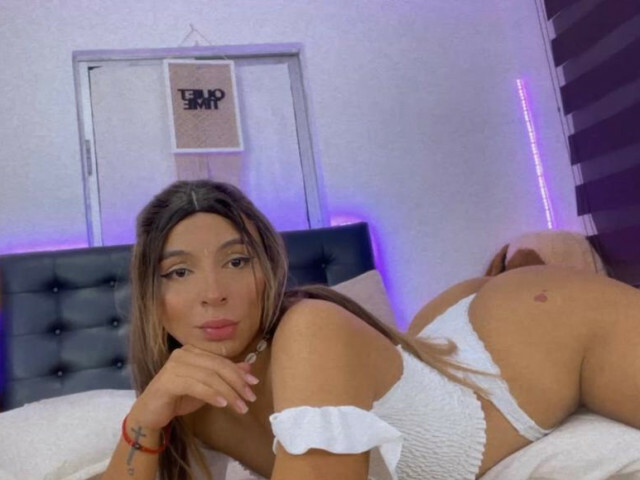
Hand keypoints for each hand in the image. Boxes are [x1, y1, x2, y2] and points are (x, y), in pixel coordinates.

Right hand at [129, 344, 259, 429]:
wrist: (151, 413)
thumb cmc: (178, 398)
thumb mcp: (206, 386)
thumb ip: (224, 375)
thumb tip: (248, 367)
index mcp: (192, 351)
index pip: (221, 360)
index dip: (239, 372)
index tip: (254, 384)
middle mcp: (183, 354)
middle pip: (217, 367)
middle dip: (237, 383)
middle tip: (250, 398)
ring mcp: (174, 366)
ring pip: (209, 377)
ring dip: (228, 392)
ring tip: (240, 406)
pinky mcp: (168, 381)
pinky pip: (196, 386)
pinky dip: (212, 395)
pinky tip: (223, 404)